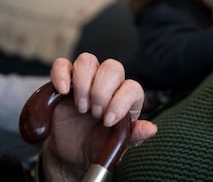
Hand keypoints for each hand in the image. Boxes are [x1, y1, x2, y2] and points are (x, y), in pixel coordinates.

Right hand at [42, 53, 156, 180]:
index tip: (108, 121)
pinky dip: (61, 74)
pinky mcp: (64, 80)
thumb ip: (134, 135)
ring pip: (88, 60)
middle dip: (101, 92)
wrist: (72, 152)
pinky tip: (63, 91)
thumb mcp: (117, 145)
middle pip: (112, 67)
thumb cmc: (99, 144)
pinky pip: (62, 64)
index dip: (121, 101)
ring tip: (81, 107)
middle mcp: (109, 84)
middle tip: (94, 114)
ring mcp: (86, 79)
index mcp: (126, 98)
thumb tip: (151, 128)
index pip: (132, 87)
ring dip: (83, 84)